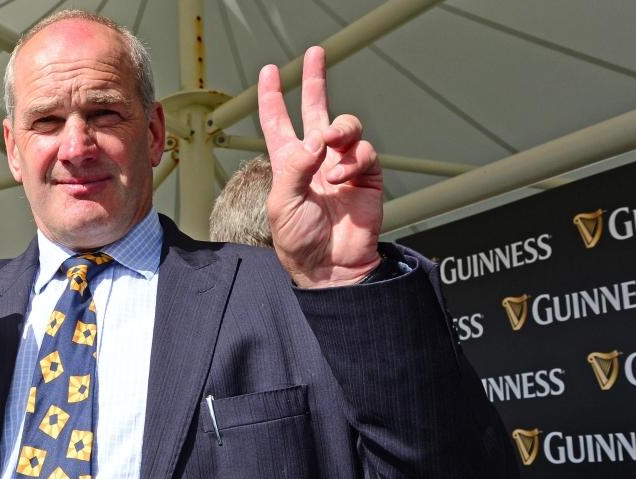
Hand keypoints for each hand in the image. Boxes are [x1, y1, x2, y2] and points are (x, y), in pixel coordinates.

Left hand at [257, 46, 382, 287]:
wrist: (330, 267)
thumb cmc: (299, 241)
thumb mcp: (281, 205)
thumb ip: (294, 168)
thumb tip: (314, 139)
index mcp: (288, 164)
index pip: (277, 123)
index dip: (272, 97)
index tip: (269, 72)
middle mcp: (315, 159)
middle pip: (315, 110)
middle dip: (314, 82)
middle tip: (315, 54)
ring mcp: (342, 165)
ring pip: (345, 126)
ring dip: (338, 130)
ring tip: (329, 146)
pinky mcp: (366, 175)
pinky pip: (363, 153)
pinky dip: (352, 161)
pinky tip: (340, 178)